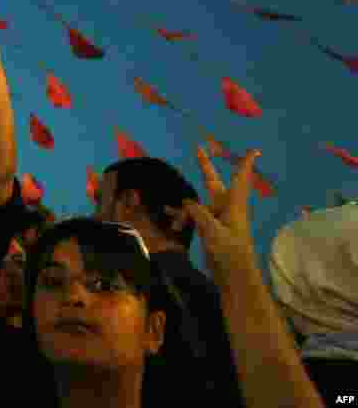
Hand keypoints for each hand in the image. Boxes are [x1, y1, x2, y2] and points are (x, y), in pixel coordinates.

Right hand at [180, 146, 260, 282]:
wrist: (235, 279)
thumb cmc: (230, 253)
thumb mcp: (213, 231)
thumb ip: (199, 213)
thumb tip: (188, 202)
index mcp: (234, 206)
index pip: (240, 180)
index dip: (245, 164)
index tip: (254, 150)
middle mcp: (226, 209)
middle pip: (213, 184)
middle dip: (205, 168)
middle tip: (198, 149)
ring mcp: (218, 220)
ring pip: (197, 206)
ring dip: (185, 212)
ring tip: (175, 223)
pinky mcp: (211, 231)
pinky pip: (195, 218)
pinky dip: (184, 220)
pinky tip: (174, 224)